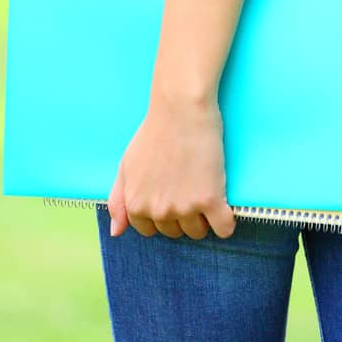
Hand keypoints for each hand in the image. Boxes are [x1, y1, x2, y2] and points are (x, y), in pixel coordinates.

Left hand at [107, 94, 236, 241]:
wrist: (181, 108)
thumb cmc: (154, 132)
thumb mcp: (127, 165)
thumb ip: (118, 200)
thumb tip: (115, 232)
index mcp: (137, 205)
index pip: (150, 230)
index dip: (161, 212)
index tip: (170, 193)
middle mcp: (159, 211)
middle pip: (175, 232)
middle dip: (181, 213)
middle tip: (187, 184)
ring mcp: (185, 207)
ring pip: (198, 231)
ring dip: (203, 215)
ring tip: (202, 185)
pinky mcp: (210, 199)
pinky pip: (223, 229)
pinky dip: (226, 221)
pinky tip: (222, 205)